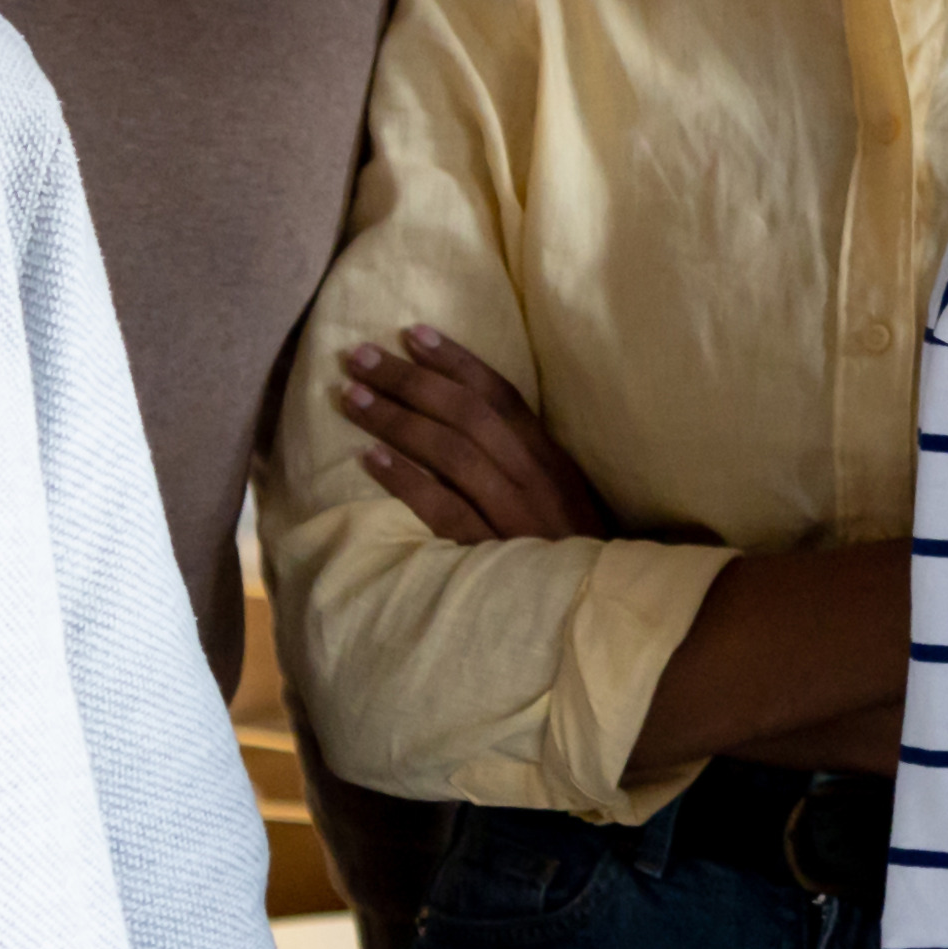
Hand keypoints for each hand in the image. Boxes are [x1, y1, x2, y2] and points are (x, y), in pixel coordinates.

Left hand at [336, 328, 614, 548]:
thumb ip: (526, 464)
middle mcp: (534, 479)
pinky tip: (370, 457)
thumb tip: (468, 421)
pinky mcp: (491, 554)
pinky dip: (406, 480)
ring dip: (396, 419)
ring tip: (352, 396)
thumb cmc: (572, 557)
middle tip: (360, 356)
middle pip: (466, 414)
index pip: (501, 396)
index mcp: (552, 461)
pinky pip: (443, 509)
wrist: (595, 616)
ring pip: (450, 453)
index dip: (456, 360)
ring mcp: (513, 516)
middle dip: (410, 379)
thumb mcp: (563, 500)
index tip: (412, 332)